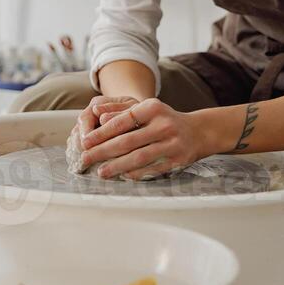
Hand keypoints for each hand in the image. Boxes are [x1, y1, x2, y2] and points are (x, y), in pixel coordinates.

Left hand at [80, 98, 216, 180]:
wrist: (198, 132)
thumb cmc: (165, 120)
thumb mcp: (146, 109)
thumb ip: (121, 110)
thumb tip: (97, 114)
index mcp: (153, 108)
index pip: (122, 121)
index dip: (101, 133)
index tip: (85, 141)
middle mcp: (164, 125)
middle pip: (128, 141)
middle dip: (103, 151)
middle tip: (86, 158)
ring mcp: (172, 144)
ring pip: (139, 157)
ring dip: (117, 166)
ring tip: (101, 172)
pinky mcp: (178, 160)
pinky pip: (152, 169)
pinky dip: (136, 174)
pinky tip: (122, 176)